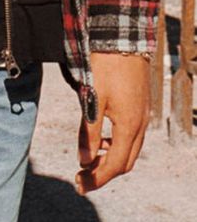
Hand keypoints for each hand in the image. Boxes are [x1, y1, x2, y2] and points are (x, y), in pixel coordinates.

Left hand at [75, 51, 150, 195]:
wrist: (122, 37)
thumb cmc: (105, 66)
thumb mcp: (91, 98)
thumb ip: (87, 131)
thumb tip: (85, 161)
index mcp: (129, 126)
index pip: (115, 165)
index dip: (97, 178)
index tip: (79, 184)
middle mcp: (140, 124)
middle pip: (126, 162)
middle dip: (104, 173)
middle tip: (81, 177)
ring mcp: (143, 114)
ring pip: (130, 149)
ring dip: (110, 159)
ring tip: (89, 159)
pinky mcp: (140, 105)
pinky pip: (132, 135)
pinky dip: (116, 144)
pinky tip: (100, 138)